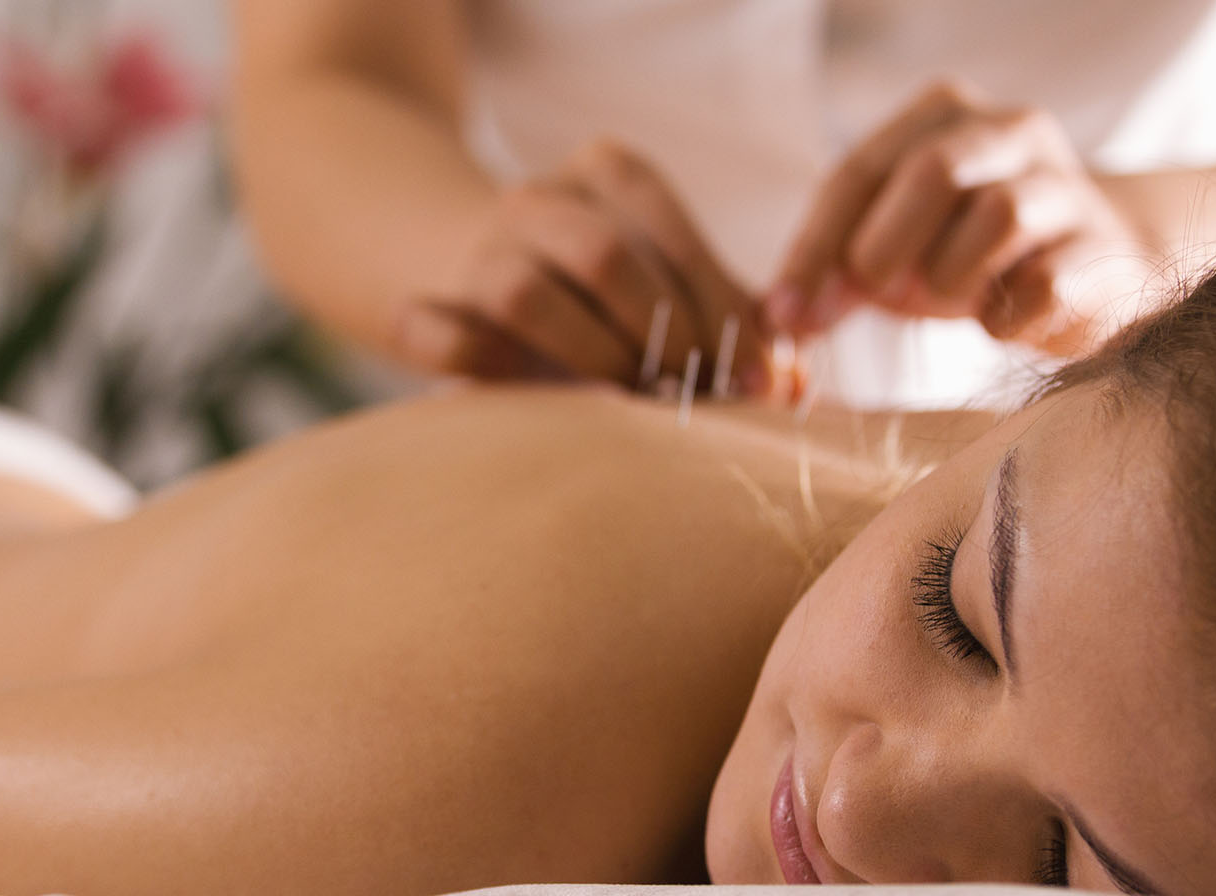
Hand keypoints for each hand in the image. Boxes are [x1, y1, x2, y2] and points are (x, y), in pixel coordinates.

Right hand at [394, 139, 775, 394]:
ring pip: (525, 294)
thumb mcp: (667, 284)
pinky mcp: (418, 305)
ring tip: (626, 402)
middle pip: (603, 258)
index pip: (669, 234)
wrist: (474, 277)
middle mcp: (536, 198)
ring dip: (587, 358)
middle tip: (692, 395)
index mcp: (606, 173)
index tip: (759, 379)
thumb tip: (796, 379)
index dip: (719, 310)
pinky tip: (516, 395)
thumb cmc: (602, 294)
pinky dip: (470, 360)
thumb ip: (729, 319)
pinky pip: (434, 331)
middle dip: (659, 337)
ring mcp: (474, 250)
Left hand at [766, 80, 1154, 352]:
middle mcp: (1011, 130)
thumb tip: (781, 319)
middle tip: (877, 295)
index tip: (787, 314)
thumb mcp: (895, 246)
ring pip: (998, 215)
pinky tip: (1000, 318)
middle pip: (932, 170)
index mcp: (944, 115)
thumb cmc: (969, 252)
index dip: (814, 248)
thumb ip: (836, 272)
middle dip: (885, 246)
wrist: (1093, 266)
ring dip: (952, 278)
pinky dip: (1005, 317)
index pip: (859, 171)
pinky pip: (1043, 284)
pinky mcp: (1101, 249)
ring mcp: (1066, 185)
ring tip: (953, 296)